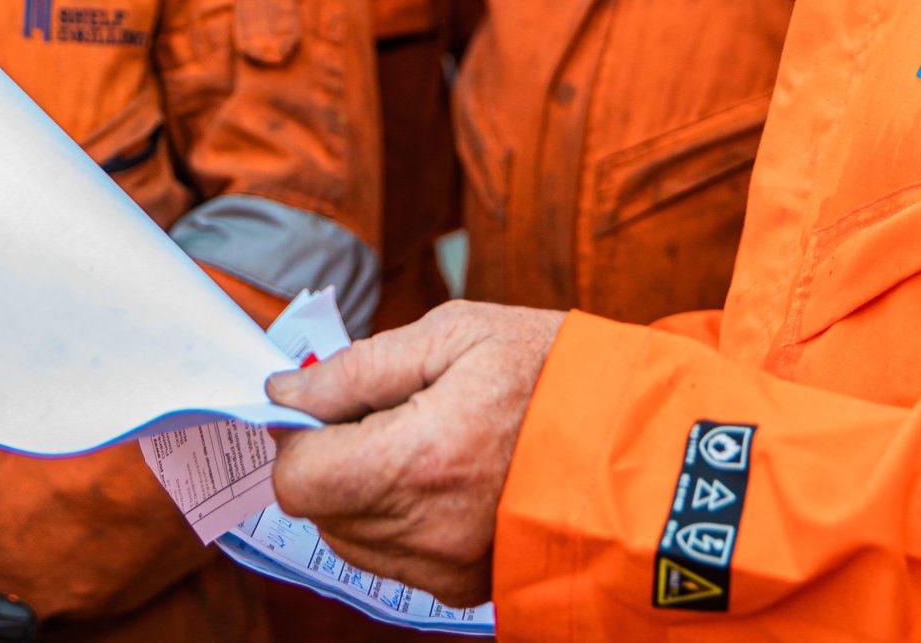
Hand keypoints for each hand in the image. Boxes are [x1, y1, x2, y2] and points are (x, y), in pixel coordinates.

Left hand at [265, 300, 566, 606]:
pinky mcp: (463, 587)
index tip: (327, 405)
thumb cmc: (549, 372)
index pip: (299, 479)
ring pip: (348, 538)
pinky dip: (395, 520)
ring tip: (420, 444)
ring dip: (360, 492)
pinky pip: (391, 558)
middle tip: (383, 415)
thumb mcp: (456, 333)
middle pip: (319, 510)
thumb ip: (357, 369)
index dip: (298, 436)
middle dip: (331, 459)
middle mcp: (427, 529)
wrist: (635, 441)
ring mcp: (446, 567)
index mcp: (421, 458)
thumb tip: (285, 393)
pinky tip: (441, 479)